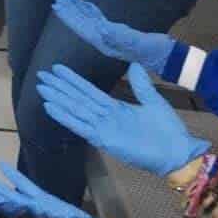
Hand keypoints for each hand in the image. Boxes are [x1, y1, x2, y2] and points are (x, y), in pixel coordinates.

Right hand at [36, 62, 209, 176]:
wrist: (177, 153)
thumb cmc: (168, 130)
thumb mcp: (154, 101)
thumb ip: (141, 85)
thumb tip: (133, 64)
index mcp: (116, 107)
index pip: (88, 90)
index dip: (72, 80)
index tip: (57, 69)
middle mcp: (105, 116)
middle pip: (77, 99)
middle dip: (59, 87)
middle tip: (40, 76)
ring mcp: (103, 128)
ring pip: (76, 110)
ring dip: (58, 100)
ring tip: (41, 89)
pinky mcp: (104, 140)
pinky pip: (81, 126)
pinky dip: (65, 118)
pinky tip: (51, 108)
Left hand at [51, 0, 174, 75]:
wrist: (167, 57)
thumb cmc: (153, 51)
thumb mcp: (137, 42)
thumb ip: (120, 35)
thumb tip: (101, 28)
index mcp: (104, 42)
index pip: (81, 28)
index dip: (68, 17)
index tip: (56, 5)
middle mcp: (103, 39)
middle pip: (81, 23)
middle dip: (69, 9)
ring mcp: (109, 36)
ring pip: (88, 19)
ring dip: (77, 7)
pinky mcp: (117, 31)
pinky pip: (98, 18)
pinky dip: (90, 9)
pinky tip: (84, 2)